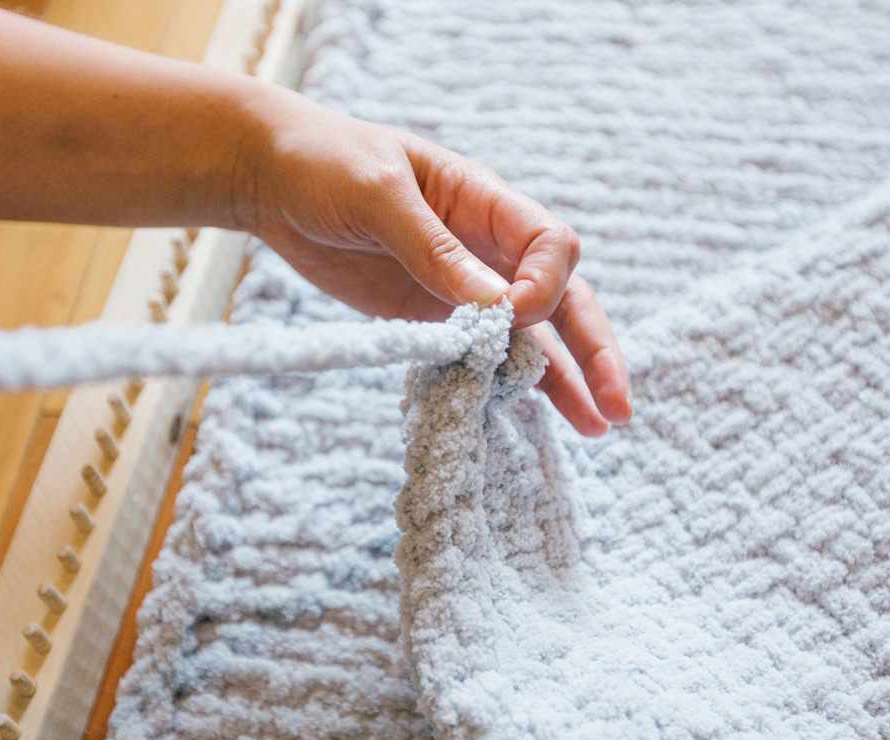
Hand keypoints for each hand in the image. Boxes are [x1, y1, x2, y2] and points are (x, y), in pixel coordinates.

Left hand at [235, 86, 631, 435]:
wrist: (272, 179)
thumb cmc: (326, 162)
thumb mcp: (377, 193)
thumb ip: (433, 247)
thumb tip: (493, 306)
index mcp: (484, 202)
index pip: (551, 247)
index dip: (544, 287)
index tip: (506, 316)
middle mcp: (485, 247)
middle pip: (562, 299)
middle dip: (593, 348)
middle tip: (617, 404)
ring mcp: (459, 286)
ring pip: (529, 335)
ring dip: (563, 379)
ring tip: (597, 427)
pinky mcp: (426, 317)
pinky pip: (477, 355)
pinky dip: (504, 385)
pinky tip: (532, 420)